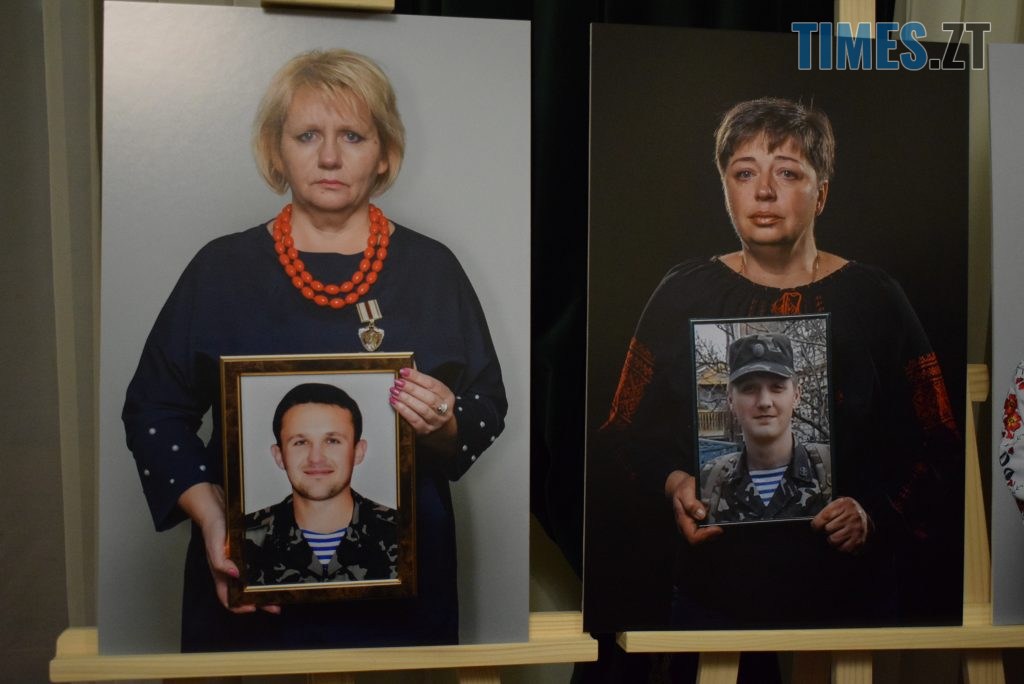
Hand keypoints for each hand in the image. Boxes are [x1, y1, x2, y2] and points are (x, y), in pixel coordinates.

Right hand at [178, 483, 279, 614]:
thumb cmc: (213, 528)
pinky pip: (259, 567)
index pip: (229, 599)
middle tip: (276, 606)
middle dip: (260, 602)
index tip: (254, 608)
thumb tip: (235, 575)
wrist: (217, 505)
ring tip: (282, 593)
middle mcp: (232, 571)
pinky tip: (279, 572)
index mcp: (221, 574)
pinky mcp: (250, 552)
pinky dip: (268, 574)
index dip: (240, 607)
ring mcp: (241, 562)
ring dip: (266, 590)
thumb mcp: (214, 545)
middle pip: (246, 594)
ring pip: (255, 582)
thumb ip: (220, 562)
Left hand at [390, 367, 457, 447]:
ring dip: (406, 399)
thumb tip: (406, 369)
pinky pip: (415, 420)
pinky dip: (404, 411)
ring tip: (394, 392)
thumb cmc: (432, 403)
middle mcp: (445, 409)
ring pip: (422, 409)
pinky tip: (395, 403)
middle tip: (397, 382)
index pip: (433, 384)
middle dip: (411, 388)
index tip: (404, 371)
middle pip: (428, 397)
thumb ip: (420, 380)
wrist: (439, 425)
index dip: (417, 377)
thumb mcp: (431, 391)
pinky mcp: (426, 430)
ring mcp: (436, 421)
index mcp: (447, 396)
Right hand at [665, 470, 722, 544]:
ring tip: (720, 521)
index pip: (693, 537)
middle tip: (722, 524)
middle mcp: (686, 527)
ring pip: (704, 538)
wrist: (680, 487)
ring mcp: (692, 527)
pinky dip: (713, 528)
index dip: (706, 535)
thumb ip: (691, 503)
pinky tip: (717, 520)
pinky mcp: (697, 525)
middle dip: (712, 534)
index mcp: (682, 520)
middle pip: (700, 540)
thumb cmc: (683, 489)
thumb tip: (701, 515)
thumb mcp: (685, 491)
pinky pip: (706, 532)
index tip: (718, 527)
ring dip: (714, 531)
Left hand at [811, 496, 869, 553]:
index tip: (816, 526)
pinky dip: (841, 546)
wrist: (864, 518)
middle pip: (827, 529)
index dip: (816, 524)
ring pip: (833, 540)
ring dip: (833, 539)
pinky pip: (843, 548)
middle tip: (832, 528)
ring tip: (837, 534)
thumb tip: (813, 525)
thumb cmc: (845, 512)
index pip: (823, 517)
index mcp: (844, 504)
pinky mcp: (859, 540)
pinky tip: (843, 540)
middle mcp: (852, 516)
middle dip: (827, 530)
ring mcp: (856, 528)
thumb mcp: (836, 504)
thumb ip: (825, 512)